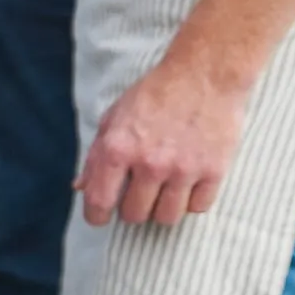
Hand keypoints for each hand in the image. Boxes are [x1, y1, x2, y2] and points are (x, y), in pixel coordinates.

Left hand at [83, 54, 250, 226]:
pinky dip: (192, 201)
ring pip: (167, 217)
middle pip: (135, 215)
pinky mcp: (214, 170)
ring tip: (164, 191)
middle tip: (139, 194)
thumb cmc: (154, 95)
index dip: (96, 216)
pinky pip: (198, 208)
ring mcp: (183, 169)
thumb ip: (96, 156)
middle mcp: (149, 163)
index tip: (100, 219)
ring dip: (162, 209)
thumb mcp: (113, 119)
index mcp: (117, 149)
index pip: (99, 202)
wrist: (204, 75)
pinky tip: (188, 184)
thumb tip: (80, 187)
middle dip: (133, 209)